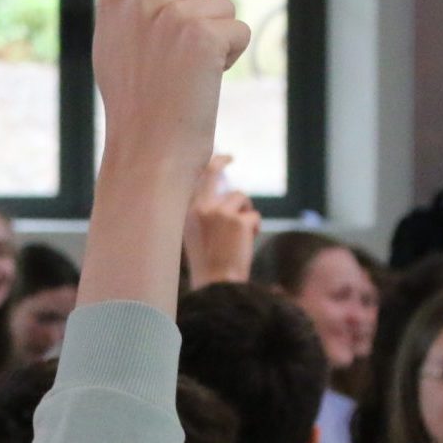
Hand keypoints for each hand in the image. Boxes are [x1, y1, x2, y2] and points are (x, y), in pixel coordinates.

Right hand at [94, 0, 250, 181]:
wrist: (147, 153)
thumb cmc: (138, 105)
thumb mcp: (119, 42)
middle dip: (202, 7)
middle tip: (179, 53)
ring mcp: (172, 15)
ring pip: (223, 4)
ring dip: (216, 37)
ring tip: (187, 73)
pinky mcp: (203, 36)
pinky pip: (239, 30)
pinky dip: (230, 56)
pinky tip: (203, 82)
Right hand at [183, 154, 260, 287]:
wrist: (217, 285)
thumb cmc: (209, 266)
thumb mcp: (197, 236)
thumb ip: (205, 215)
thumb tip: (224, 196)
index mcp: (187, 214)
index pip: (196, 179)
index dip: (209, 164)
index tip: (220, 157)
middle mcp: (200, 208)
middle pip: (213, 173)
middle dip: (221, 161)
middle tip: (230, 157)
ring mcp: (219, 213)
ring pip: (241, 199)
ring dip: (245, 213)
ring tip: (240, 236)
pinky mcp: (238, 220)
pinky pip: (253, 216)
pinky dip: (254, 228)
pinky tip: (246, 244)